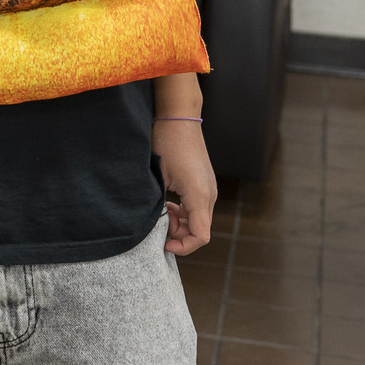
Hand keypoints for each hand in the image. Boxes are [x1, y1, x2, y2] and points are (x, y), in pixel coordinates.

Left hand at [154, 119, 215, 255]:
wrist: (179, 118)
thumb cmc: (167, 143)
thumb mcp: (158, 178)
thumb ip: (160, 205)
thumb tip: (155, 224)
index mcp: (199, 196)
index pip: (200, 236)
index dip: (182, 247)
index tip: (163, 243)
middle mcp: (209, 194)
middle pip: (199, 230)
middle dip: (178, 233)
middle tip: (158, 223)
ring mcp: (208, 188)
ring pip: (198, 219)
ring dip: (180, 222)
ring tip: (162, 211)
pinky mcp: (204, 183)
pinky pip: (197, 207)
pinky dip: (183, 211)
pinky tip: (168, 203)